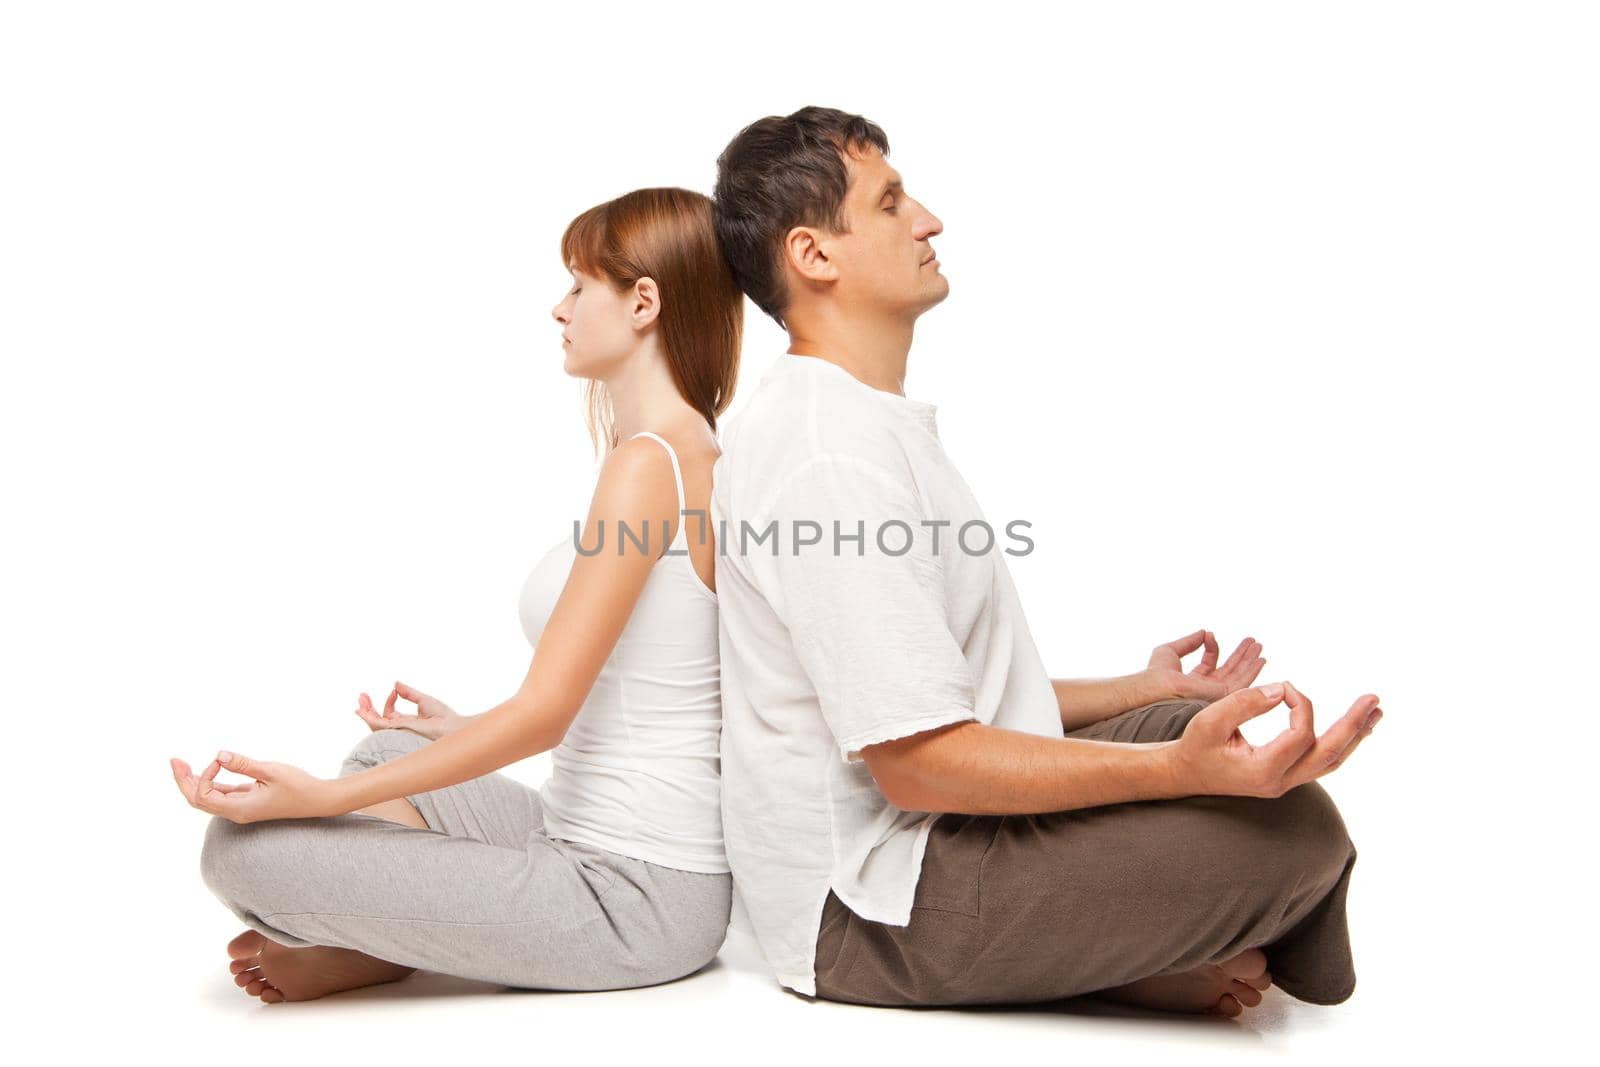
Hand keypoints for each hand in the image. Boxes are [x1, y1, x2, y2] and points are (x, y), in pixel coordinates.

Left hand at [169, 750, 334, 823]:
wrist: (317, 800)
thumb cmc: (298, 786)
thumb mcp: (271, 771)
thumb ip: (243, 764)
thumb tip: (219, 754)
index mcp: (239, 809)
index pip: (205, 795)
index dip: (205, 774)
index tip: (221, 759)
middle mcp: (235, 812)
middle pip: (197, 800)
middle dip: (183, 781)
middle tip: (174, 760)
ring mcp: (240, 808)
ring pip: (207, 798)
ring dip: (193, 781)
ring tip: (181, 765)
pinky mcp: (246, 803)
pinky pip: (220, 795)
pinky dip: (209, 782)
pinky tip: (205, 771)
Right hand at [355, 680, 461, 740]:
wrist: (450, 726)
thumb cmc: (443, 716)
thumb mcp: (423, 700)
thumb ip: (409, 693)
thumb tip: (396, 683)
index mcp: (406, 721)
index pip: (390, 712)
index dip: (389, 700)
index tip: (394, 690)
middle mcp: (400, 728)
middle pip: (379, 720)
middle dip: (368, 709)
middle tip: (361, 696)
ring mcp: (398, 730)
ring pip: (375, 725)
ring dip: (366, 713)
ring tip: (359, 702)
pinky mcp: (397, 730)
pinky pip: (379, 726)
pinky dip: (369, 718)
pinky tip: (362, 710)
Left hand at [1146, 629, 1264, 701]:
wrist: (1159, 686)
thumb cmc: (1156, 673)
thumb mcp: (1170, 650)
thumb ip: (1189, 642)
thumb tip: (1204, 632)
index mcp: (1192, 681)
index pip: (1209, 663)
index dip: (1213, 648)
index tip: (1210, 635)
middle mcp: (1205, 689)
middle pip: (1229, 670)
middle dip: (1241, 655)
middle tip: (1253, 642)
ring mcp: (1215, 694)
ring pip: (1238, 676)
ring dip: (1250, 660)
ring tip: (1259, 646)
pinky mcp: (1223, 696)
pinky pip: (1243, 682)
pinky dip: (1253, 670)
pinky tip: (1261, 659)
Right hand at [1167, 681, 1382, 797]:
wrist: (1184, 773)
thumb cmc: (1194, 745)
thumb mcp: (1209, 720)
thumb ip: (1245, 702)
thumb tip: (1283, 690)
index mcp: (1262, 771)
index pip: (1299, 734)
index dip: (1298, 703)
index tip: (1283, 686)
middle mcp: (1279, 782)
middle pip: (1329, 754)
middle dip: (1353, 725)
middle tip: (1374, 700)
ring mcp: (1285, 782)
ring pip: (1330, 761)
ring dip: (1354, 735)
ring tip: (1375, 713)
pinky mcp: (1286, 776)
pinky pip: (1321, 761)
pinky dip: (1340, 742)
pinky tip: (1352, 727)